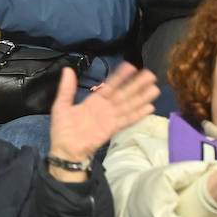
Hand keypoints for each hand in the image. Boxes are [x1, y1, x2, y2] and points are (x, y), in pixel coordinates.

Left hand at [47, 63, 158, 177]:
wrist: (65, 150)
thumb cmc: (62, 129)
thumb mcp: (61, 106)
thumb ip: (67, 89)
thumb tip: (68, 69)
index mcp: (95, 100)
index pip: (111, 85)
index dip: (121, 76)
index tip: (131, 66)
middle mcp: (107, 107)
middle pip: (125, 93)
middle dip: (137, 84)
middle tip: (150, 74)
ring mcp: (112, 118)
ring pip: (130, 105)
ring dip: (142, 97)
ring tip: (154, 89)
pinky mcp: (114, 128)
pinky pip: (128, 120)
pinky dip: (138, 115)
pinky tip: (149, 108)